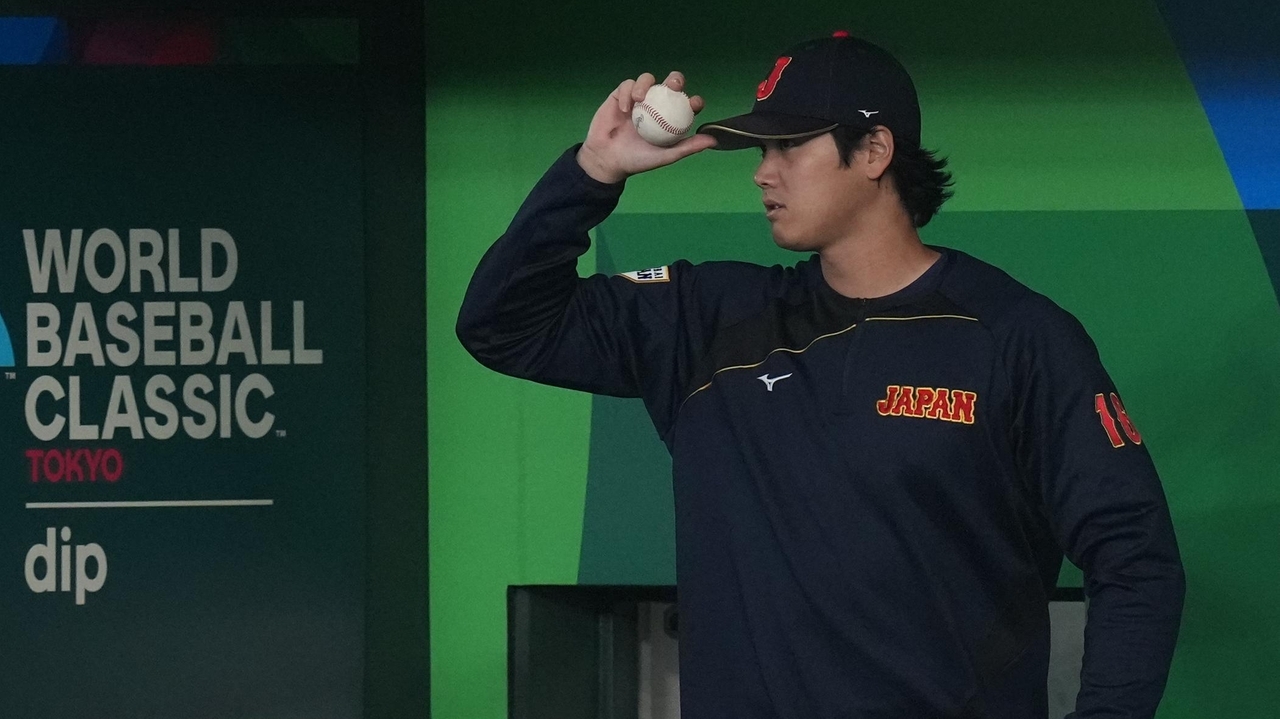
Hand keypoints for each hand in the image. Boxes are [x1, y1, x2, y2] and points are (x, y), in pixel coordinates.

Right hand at [576, 71, 717, 183]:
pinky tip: (625, 108)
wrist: (607, 160)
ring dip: (646, 84)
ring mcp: (638, 99)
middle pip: (670, 84)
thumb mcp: (665, 156)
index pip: (686, 104)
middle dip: (675, 79)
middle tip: (673, 86)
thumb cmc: (637, 160)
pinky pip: (626, 85)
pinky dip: (626, 93)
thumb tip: (713, 140)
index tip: (694, 104)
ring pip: (647, 79)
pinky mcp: (620, 95)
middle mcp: (656, 105)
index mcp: (670, 118)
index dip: (694, 101)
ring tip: (639, 99)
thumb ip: (687, 147)